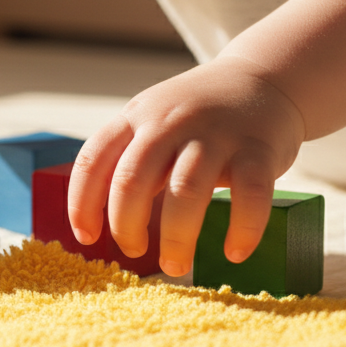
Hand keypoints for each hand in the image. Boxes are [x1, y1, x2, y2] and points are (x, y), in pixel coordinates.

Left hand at [67, 55, 305, 276]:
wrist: (264, 80)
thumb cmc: (198, 116)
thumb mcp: (153, 121)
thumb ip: (128, 158)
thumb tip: (98, 219)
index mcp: (137, 116)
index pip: (93, 160)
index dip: (81, 204)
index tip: (86, 237)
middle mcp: (171, 121)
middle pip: (132, 180)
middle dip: (126, 226)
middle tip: (133, 251)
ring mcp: (216, 133)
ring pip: (185, 190)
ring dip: (176, 238)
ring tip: (175, 266)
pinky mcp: (258, 148)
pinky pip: (249, 195)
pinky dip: (241, 230)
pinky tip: (234, 254)